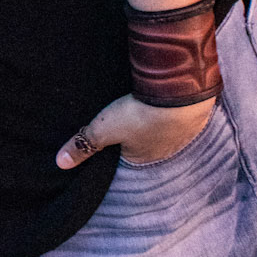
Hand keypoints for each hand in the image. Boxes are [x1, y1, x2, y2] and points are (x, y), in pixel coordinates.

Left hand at [57, 92, 216, 169]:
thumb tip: (60, 163)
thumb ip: (83, 145)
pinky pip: (181, 111)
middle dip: (141, 131)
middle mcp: (168, 150)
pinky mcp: (196, 111)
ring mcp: (185, 132)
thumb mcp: (103, 129)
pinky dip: (174, 105)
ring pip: (167, 126)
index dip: (120, 145)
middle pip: (149, 142)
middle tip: (130, 115)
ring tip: (147, 103)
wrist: (180, 93)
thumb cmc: (140, 115)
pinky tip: (167, 95)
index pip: (129, 156)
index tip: (112, 132)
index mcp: (144, 158)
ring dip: (159, 117)